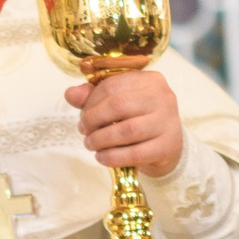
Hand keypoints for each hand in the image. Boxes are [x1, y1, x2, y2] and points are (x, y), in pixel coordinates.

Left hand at [66, 69, 182, 177]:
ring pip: (127, 130)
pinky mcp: (168, 146)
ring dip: (101, 139)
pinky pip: (135, 153)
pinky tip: (102, 158)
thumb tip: (70, 94)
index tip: (82, 117)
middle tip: (84, 131)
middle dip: (94, 120)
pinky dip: (113, 157)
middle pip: (119, 105)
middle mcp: (163, 97)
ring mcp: (168, 122)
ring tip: (91, 145)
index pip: (112, 85)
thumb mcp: (119, 103)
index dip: (91, 102)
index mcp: (149, 80)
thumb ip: (94, 96)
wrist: (167, 147)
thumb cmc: (139, 119)